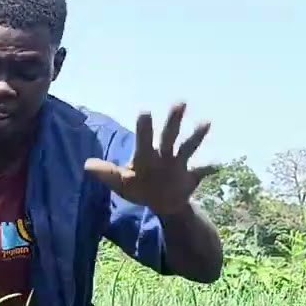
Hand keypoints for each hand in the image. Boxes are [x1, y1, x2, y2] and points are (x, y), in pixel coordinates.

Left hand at [83, 103, 219, 216]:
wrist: (163, 202)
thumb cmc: (139, 187)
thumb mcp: (122, 183)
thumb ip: (107, 174)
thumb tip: (86, 165)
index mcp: (146, 156)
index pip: (144, 139)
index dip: (144, 127)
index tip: (145, 112)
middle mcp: (164, 155)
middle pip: (169, 136)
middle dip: (174, 121)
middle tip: (181, 102)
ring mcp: (179, 164)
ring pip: (188, 147)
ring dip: (196, 136)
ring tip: (206, 122)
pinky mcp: (191, 177)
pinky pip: (202, 171)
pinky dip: (209, 168)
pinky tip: (218, 164)